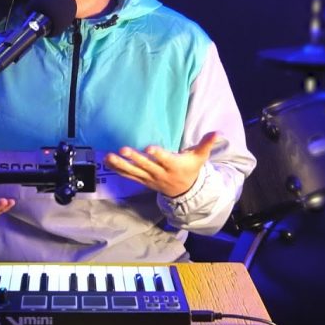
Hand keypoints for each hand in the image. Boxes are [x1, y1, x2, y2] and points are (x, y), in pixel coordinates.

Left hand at [104, 132, 218, 197]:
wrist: (184, 192)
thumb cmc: (191, 170)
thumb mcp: (200, 158)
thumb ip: (206, 144)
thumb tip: (217, 132)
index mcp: (174, 165)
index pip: (165, 159)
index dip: (158, 154)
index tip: (149, 148)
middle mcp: (160, 173)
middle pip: (146, 166)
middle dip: (134, 158)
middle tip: (123, 150)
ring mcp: (150, 178)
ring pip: (134, 172)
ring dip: (120, 165)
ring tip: (108, 156)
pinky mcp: (143, 181)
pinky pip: (129, 176)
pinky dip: (118, 169)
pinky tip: (107, 161)